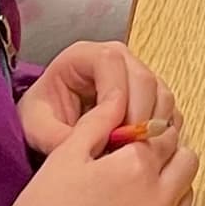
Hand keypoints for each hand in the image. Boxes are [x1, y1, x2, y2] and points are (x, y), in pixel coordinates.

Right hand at [0, 96, 197, 205]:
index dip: (146, 130)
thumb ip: (99, 122)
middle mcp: (159, 198)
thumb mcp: (64, 157)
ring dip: (170, 182)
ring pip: (188, 190)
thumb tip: (120, 100)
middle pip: (186, 158)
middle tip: (132, 161)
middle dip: (165, 153)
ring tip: (132, 189)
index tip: (129, 136)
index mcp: (135, 166)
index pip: (163, 132)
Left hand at [16, 42, 180, 157]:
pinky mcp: (151, 96)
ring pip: (162, 94)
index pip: (112, 61)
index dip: (117, 94)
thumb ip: (57, 135)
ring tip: (131, 151)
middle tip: (126, 147)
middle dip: (139, 115)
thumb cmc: (42, 118)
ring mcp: (137, 75)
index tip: (111, 128)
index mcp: (85, 55)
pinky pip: (169, 110)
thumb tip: (90, 147)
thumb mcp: (35, 126)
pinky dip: (161, 131)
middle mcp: (117, 59)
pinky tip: (143, 148)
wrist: (50, 124)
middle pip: (144, 77)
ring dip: (152, 125)